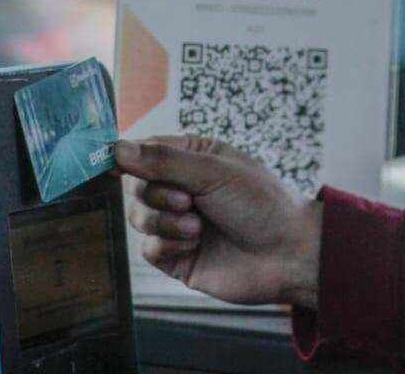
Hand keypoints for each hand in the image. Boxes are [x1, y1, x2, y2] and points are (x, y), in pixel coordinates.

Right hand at [112, 136, 321, 308]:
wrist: (288, 254)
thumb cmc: (261, 204)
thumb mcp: (213, 171)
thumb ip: (163, 160)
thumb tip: (116, 148)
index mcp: (193, 158)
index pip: (144, 151)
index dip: (128, 157)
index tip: (116, 164)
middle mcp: (181, 188)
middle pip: (135, 186)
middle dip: (155, 194)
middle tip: (187, 201)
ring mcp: (177, 223)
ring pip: (137, 217)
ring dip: (163, 221)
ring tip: (197, 226)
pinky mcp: (177, 257)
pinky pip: (148, 249)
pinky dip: (167, 245)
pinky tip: (195, 244)